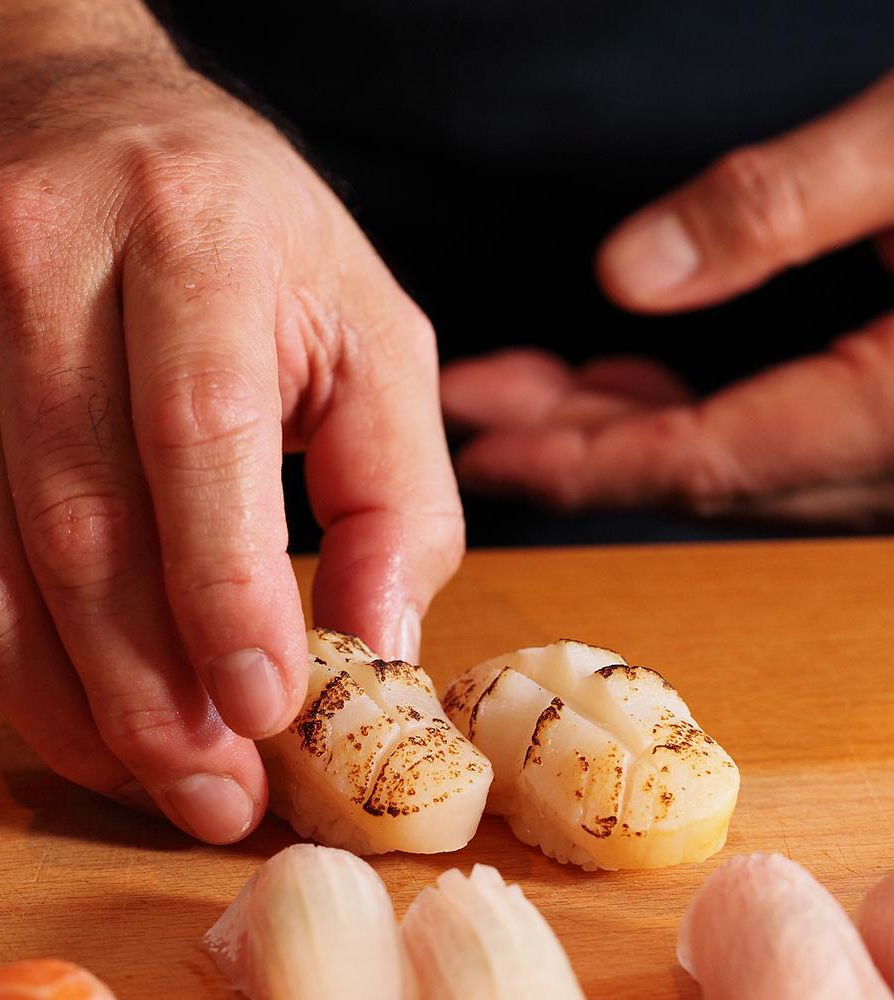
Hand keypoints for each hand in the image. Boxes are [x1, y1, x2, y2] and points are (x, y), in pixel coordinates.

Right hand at [0, 3, 461, 842]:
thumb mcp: (365, 325)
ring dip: (81, 699)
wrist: (66, 117)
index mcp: (193, 233)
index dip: (227, 590)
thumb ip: (395, 483)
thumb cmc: (247, 229)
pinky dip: (16, 661)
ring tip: (161, 780)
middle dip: (155, 685)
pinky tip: (81, 720)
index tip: (270, 711)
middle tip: (221, 791)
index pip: (198, 435)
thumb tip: (380, 642)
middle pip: (88, 517)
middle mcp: (46, 266)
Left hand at [444, 71, 893, 527]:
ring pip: (727, 463)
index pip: (698, 461)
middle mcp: (892, 458)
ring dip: (619, 431)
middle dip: (569, 445)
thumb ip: (776, 207)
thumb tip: (632, 269)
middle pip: (694, 472)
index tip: (482, 454)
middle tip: (473, 414)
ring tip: (525, 397)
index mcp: (892, 415)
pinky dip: (686, 418)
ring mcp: (892, 448)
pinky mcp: (890, 418)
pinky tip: (625, 388)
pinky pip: (768, 441)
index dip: (575, 464)